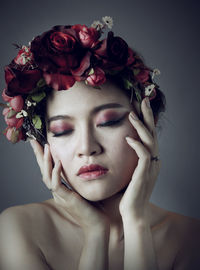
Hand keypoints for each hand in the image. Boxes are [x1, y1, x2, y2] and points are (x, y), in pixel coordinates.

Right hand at [30, 140, 109, 232]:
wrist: (98, 224)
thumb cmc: (94, 207)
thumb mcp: (84, 188)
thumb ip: (79, 178)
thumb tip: (82, 165)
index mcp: (61, 189)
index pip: (49, 170)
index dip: (44, 158)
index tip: (42, 143)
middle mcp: (58, 192)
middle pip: (43, 171)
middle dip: (38, 156)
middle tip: (33, 141)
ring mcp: (60, 196)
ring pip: (46, 177)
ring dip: (45, 161)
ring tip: (45, 147)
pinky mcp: (66, 200)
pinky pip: (57, 185)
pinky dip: (56, 173)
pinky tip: (58, 162)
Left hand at [119, 97, 160, 220]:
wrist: (132, 213)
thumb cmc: (128, 193)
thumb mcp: (129, 172)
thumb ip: (129, 159)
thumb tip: (122, 146)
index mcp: (150, 160)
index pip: (149, 136)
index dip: (145, 121)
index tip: (138, 107)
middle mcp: (153, 162)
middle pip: (153, 134)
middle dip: (148, 117)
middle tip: (143, 101)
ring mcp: (151, 168)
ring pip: (150, 142)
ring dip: (141, 127)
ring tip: (131, 114)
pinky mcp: (144, 175)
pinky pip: (144, 156)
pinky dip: (137, 145)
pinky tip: (128, 138)